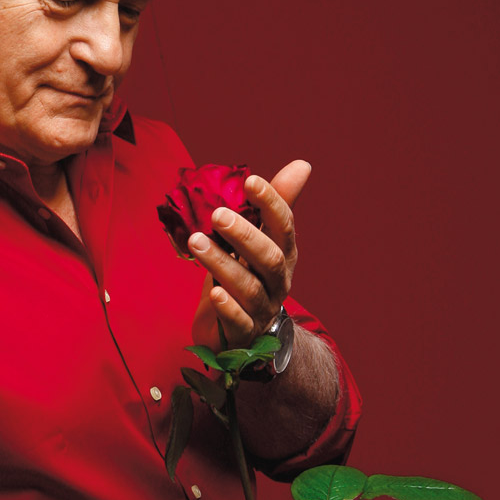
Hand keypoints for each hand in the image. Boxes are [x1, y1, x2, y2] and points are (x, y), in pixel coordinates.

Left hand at [189, 160, 309, 349]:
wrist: (244, 333)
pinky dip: (228, 308)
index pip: (284, 226)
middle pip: (268, 258)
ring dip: (222, 264)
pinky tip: (215, 295)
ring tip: (197, 242)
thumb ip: (274, 206)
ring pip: (248, 288)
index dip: (271, 203)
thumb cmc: (249, 276)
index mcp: (283, 254)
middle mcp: (277, 282)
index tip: (250, 181)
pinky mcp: (242, 334)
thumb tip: (302, 165)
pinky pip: (238, 322)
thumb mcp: (260, 240)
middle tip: (218, 214)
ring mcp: (261, 309)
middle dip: (245, 235)